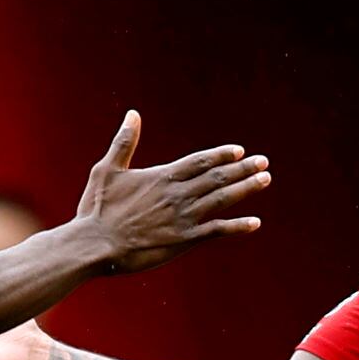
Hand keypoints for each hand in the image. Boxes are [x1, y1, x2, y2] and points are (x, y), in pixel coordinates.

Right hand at [72, 114, 271, 273]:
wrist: (93, 245)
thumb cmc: (96, 209)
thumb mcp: (106, 169)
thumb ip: (124, 142)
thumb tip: (133, 114)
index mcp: (162, 176)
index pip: (200, 161)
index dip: (221, 155)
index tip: (239, 151)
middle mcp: (178, 194)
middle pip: (217, 177)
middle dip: (243, 168)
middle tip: (263, 162)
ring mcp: (183, 218)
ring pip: (222, 199)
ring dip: (246, 188)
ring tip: (265, 180)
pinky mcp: (183, 241)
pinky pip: (217, 231)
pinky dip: (237, 226)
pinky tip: (255, 223)